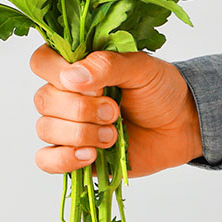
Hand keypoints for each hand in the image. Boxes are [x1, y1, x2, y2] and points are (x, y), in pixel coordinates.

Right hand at [28, 45, 203, 176]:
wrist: (181, 127)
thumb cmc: (160, 92)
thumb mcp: (142, 68)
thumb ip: (107, 65)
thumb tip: (70, 77)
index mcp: (75, 67)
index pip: (41, 62)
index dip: (58, 73)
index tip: (92, 85)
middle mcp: (63, 95)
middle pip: (43, 100)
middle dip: (81, 109)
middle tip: (115, 111)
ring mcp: (65, 126)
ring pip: (45, 129)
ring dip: (81, 134)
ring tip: (112, 135)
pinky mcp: (71, 155)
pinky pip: (46, 160)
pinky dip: (64, 159)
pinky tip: (90, 155)